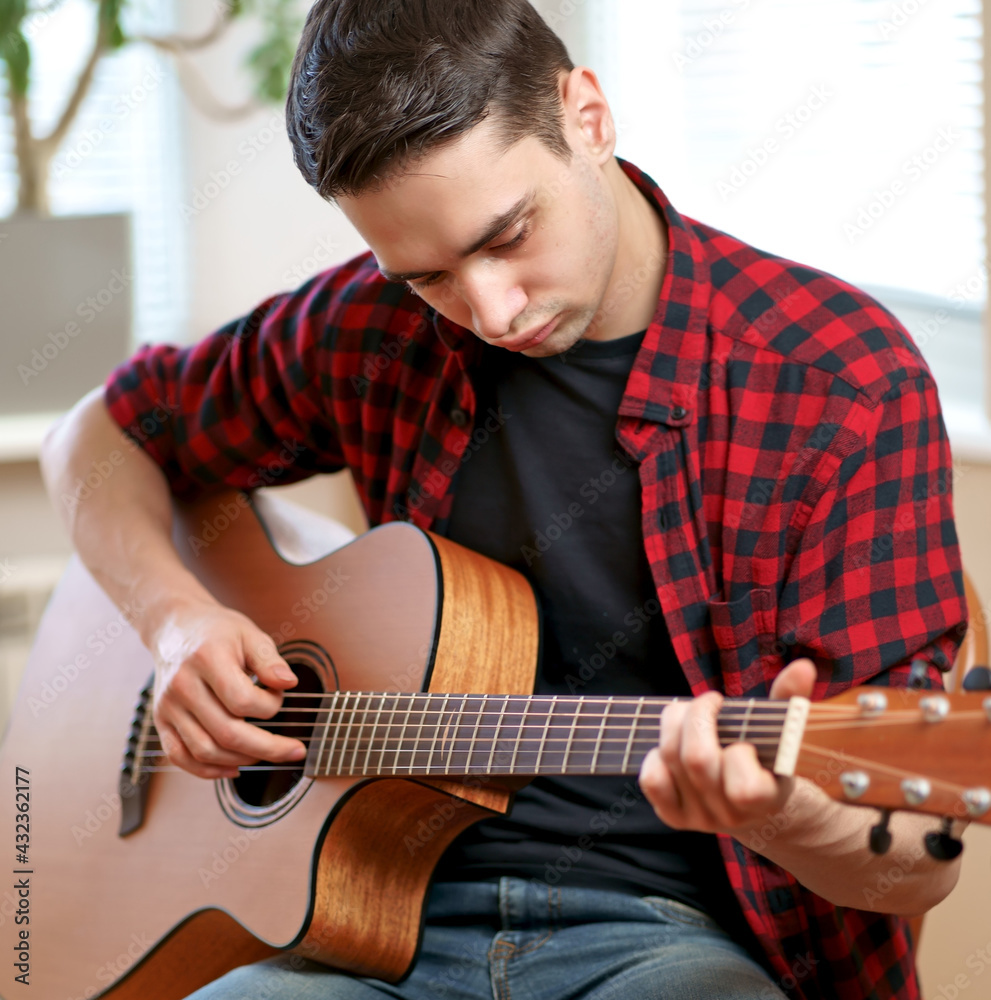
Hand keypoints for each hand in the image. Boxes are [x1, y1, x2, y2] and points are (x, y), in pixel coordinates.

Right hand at [150, 600, 306, 779]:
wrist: (175, 627)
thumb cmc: (217, 631)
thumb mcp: (250, 634)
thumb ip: (270, 660)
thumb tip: (289, 683)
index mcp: (207, 658)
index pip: (242, 700)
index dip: (270, 706)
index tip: (279, 695)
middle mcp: (183, 685)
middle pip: (226, 732)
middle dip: (267, 748)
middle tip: (295, 751)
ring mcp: (168, 706)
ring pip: (205, 751)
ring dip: (241, 760)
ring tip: (265, 753)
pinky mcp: (161, 720)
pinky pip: (180, 756)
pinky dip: (207, 771)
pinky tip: (233, 768)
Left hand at [638, 659, 816, 837]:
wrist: (752, 804)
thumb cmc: (766, 758)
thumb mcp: (783, 733)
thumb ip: (791, 700)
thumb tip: (802, 667)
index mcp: (767, 800)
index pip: (746, 788)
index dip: (739, 753)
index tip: (744, 736)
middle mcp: (731, 816)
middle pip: (697, 760)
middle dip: (698, 716)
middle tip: (709, 701)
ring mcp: (700, 818)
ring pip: (671, 759)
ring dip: (674, 722)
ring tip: (689, 710)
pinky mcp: (674, 816)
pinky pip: (652, 781)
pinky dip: (655, 754)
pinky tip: (672, 742)